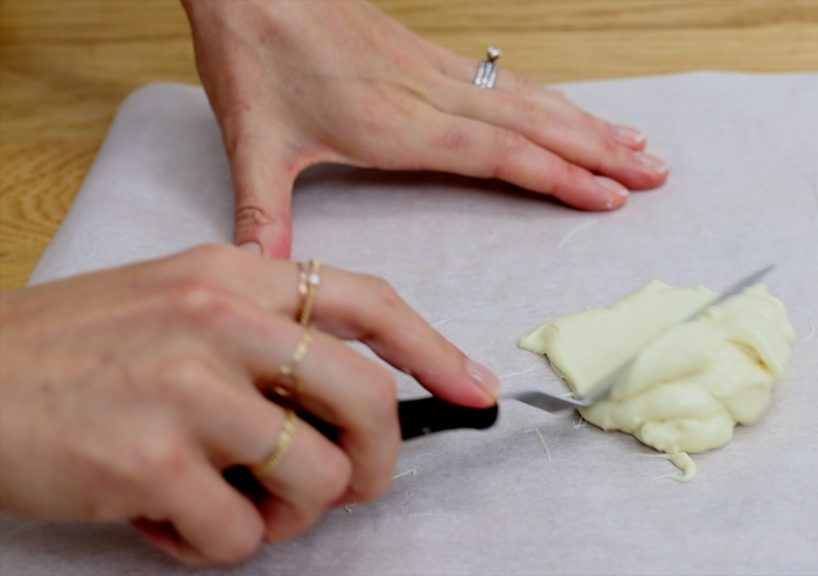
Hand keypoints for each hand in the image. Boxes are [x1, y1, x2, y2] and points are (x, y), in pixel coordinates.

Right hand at [0, 244, 497, 563]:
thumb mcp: (172, 303)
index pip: (367, 302)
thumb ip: (258, 332)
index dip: (433, 349)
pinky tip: (166, 518)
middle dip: (374, 462)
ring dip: (286, 514)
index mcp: (233, 276)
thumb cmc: (71, 352)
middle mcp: (221, 320)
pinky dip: (213, 543)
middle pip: (367, 400)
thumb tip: (344, 397)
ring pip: (317, 478)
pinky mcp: (155, 459)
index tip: (473, 389)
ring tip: (230, 503)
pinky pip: (240, 534)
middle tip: (346, 487)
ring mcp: (190, 388)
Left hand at [182, 0, 668, 257]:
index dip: (557, 176)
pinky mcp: (427, 56)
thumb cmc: (253, 52)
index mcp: (395, 123)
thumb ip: (264, 212)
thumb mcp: (251, 141)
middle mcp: (428, 95)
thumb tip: (263, 274)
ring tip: (637, 142)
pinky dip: (550, 98)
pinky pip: (506, 80)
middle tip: (655, 172)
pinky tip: (570, 110)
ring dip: (586, 122)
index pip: (497, 153)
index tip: (608, 196)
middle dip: (598, 152)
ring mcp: (433, 71)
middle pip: (532, 124)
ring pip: (528, 98)